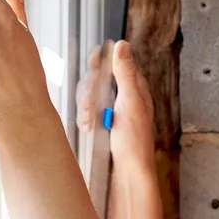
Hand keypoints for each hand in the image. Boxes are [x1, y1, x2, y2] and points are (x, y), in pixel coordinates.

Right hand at [76, 40, 154, 174]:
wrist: (127, 174)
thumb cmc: (134, 142)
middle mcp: (123, 96)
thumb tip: (122, 45)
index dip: (101, 61)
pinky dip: (84, 118)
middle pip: (96, 78)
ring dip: (85, 106)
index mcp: (134, 87)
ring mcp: (111, 110)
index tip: (92, 64)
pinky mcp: (101, 123)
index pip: (115, 62)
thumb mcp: (130, 103)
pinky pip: (86, 111)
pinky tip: (87, 128)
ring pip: (89, 94)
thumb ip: (125, 73)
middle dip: (89, 91)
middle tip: (90, 107)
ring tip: (88, 121)